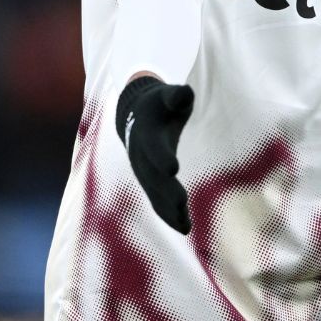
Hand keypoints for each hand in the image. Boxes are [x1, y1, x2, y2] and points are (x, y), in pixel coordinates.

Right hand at [114, 77, 193, 233]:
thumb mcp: (168, 95)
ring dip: (169, 210)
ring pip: (154, 194)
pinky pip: (157, 201)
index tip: (174, 168)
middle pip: (153, 176)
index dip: (162, 156)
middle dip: (167, 190)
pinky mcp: (149, 182)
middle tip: (183, 203)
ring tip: (186, 225)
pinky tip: (185, 227)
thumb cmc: (160, 104)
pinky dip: (168, 215)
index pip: (153, 147)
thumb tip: (184, 93)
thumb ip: (177, 95)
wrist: (135, 116)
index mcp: (147, 133)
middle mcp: (141, 156)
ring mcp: (143, 171)